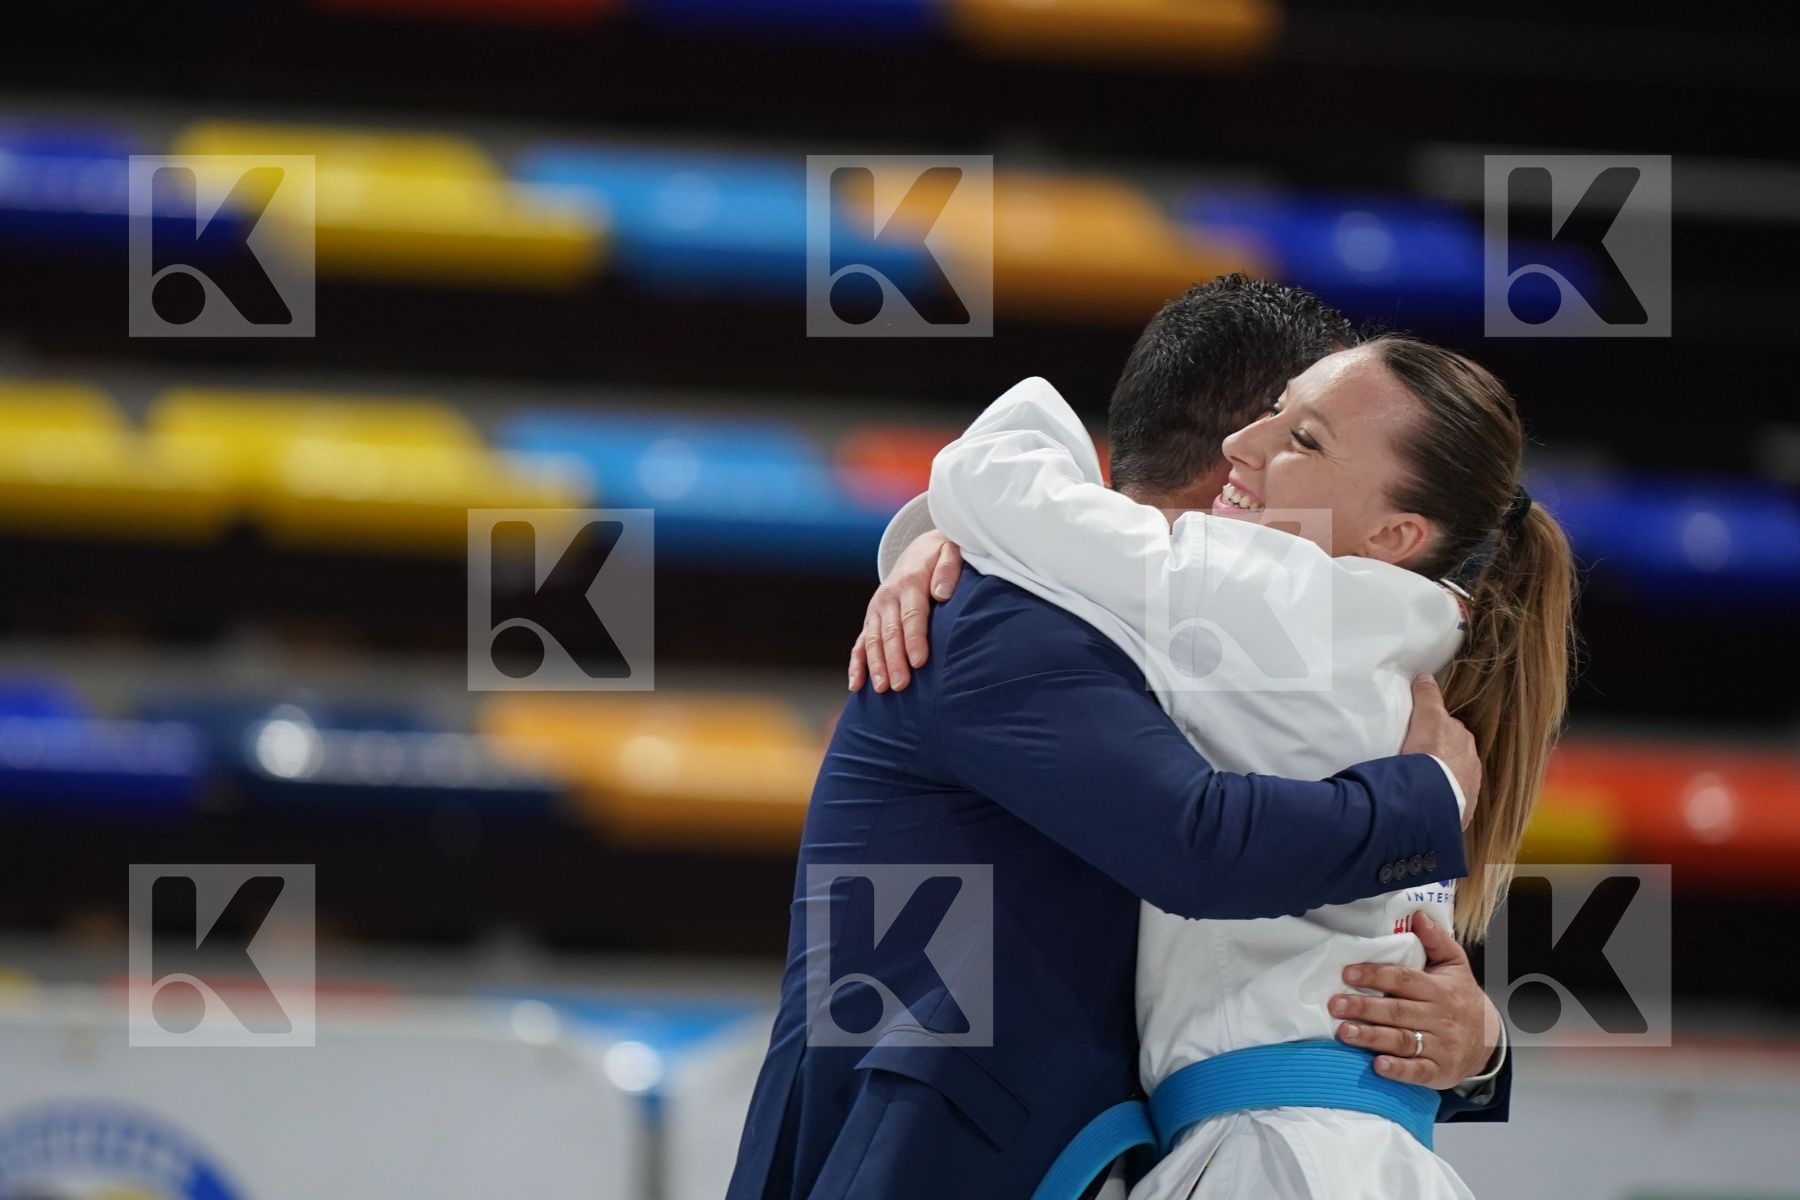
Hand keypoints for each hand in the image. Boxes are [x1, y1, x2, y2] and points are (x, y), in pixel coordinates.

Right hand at [848, 532, 963, 692]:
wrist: (919, 551)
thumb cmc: (941, 558)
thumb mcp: (950, 552)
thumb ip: (948, 570)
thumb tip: (941, 594)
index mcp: (910, 582)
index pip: (912, 615)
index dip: (915, 639)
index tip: (920, 662)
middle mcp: (888, 597)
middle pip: (890, 633)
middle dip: (894, 660)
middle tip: (900, 685)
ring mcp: (876, 609)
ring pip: (873, 640)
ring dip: (876, 665)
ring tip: (882, 689)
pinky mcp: (871, 619)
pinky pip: (860, 643)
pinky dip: (856, 664)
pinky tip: (856, 685)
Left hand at [1330, 910, 1499, 1087]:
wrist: (1488, 1038)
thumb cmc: (1461, 997)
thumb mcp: (1455, 965)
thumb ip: (1436, 941)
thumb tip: (1418, 915)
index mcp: (1439, 990)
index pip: (1405, 980)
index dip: (1376, 975)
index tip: (1348, 974)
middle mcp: (1440, 1018)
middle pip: (1398, 1011)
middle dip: (1364, 1008)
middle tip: (1334, 1005)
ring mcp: (1440, 1046)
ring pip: (1402, 1040)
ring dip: (1371, 1037)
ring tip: (1344, 1032)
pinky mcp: (1439, 1071)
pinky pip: (1418, 1072)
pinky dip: (1398, 1070)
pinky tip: (1377, 1066)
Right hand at [1399, 674, 1480, 827]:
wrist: (1432, 797)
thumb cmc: (1429, 754)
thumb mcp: (1427, 718)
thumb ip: (1427, 696)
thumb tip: (1426, 676)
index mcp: (1465, 742)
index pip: (1450, 732)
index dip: (1435, 732)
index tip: (1421, 736)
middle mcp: (1472, 764)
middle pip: (1454, 755)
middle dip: (1441, 756)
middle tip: (1417, 759)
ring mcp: (1468, 790)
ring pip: (1452, 780)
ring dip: (1441, 780)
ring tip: (1420, 784)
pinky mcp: (1460, 812)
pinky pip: (1448, 802)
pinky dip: (1439, 800)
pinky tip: (1424, 802)